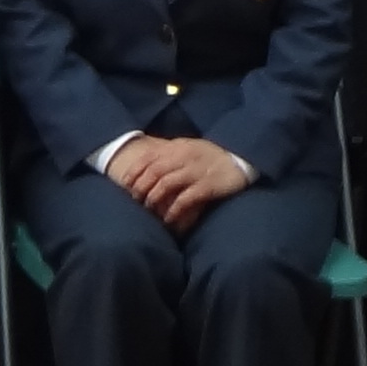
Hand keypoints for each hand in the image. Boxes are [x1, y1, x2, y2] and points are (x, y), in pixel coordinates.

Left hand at [114, 136, 251, 231]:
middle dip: (140, 187)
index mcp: (178, 147)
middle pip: (154, 171)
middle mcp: (185, 156)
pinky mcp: (208, 185)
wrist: (242, 159)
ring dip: (154, 198)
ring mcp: (197, 170)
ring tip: (149, 211)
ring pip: (167, 184)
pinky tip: (169, 219)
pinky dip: (174, 209)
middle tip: (134, 201)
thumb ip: (170, 153)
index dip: (134, 171)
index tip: (124, 185)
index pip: (149, 157)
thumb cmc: (211, 156)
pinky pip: (186, 198)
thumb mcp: (189, 148)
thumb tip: (145, 163)